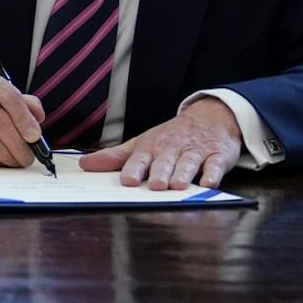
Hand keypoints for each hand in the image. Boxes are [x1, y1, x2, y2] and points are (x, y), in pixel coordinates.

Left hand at [80, 96, 242, 189]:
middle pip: (165, 161)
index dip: (135, 168)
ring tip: (177, 186)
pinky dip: (213, 173)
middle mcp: (173, 149)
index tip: (128, 180)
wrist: (211, 116)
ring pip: (189, 163)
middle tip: (155, 185)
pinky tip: (209, 183)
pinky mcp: (217, 155)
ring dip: (183, 174)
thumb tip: (84, 164)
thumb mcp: (143, 143)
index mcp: (152, 147)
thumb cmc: (171, 136)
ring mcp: (196, 151)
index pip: (141, 158)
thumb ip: (116, 157)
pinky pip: (215, 165)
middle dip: (160, 173)